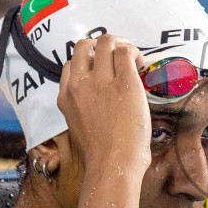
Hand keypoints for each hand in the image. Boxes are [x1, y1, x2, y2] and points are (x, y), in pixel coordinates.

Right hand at [57, 35, 150, 171]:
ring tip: (133, 59)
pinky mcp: (124, 83)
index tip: (104, 71)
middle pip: (84, 45)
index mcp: (66, 96)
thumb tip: (101, 98)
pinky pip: (125, 52)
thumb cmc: (101, 156)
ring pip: (106, 41)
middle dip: (102, 46)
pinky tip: (141, 66)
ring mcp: (100, 82)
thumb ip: (84, 106)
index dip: (89, 62)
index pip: (71, 64)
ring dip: (121, 44)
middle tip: (119, 58)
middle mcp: (79, 84)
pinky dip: (135, 53)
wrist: (112, 166)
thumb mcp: (79, 126)